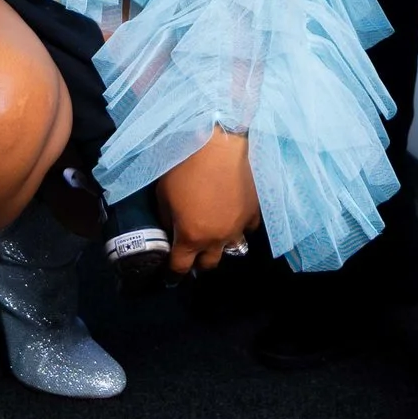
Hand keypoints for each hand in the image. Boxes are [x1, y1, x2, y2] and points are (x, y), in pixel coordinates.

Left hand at [156, 128, 261, 273]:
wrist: (219, 140)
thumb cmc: (184, 164)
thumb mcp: (163, 193)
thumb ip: (166, 218)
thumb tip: (170, 230)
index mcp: (191, 236)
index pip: (180, 268)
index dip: (173, 275)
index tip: (169, 278)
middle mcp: (217, 238)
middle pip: (208, 264)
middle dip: (198, 262)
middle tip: (192, 252)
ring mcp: (239, 227)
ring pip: (231, 248)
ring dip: (220, 245)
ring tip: (214, 234)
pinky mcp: (254, 211)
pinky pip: (247, 228)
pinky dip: (239, 226)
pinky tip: (233, 215)